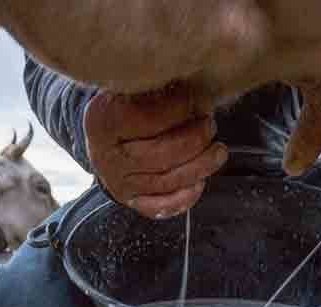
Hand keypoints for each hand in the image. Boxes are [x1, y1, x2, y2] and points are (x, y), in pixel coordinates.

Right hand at [84, 83, 227, 217]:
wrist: (107, 138)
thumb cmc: (128, 105)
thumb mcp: (134, 88)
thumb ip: (157, 87)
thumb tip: (195, 86)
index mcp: (102, 121)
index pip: (145, 118)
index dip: (178, 108)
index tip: (197, 97)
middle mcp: (105, 156)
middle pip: (159, 154)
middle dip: (194, 140)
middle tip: (210, 125)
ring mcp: (118, 183)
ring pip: (167, 181)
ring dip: (200, 166)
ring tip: (218, 151)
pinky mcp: (131, 201)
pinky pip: (162, 206)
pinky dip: (186, 196)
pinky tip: (201, 180)